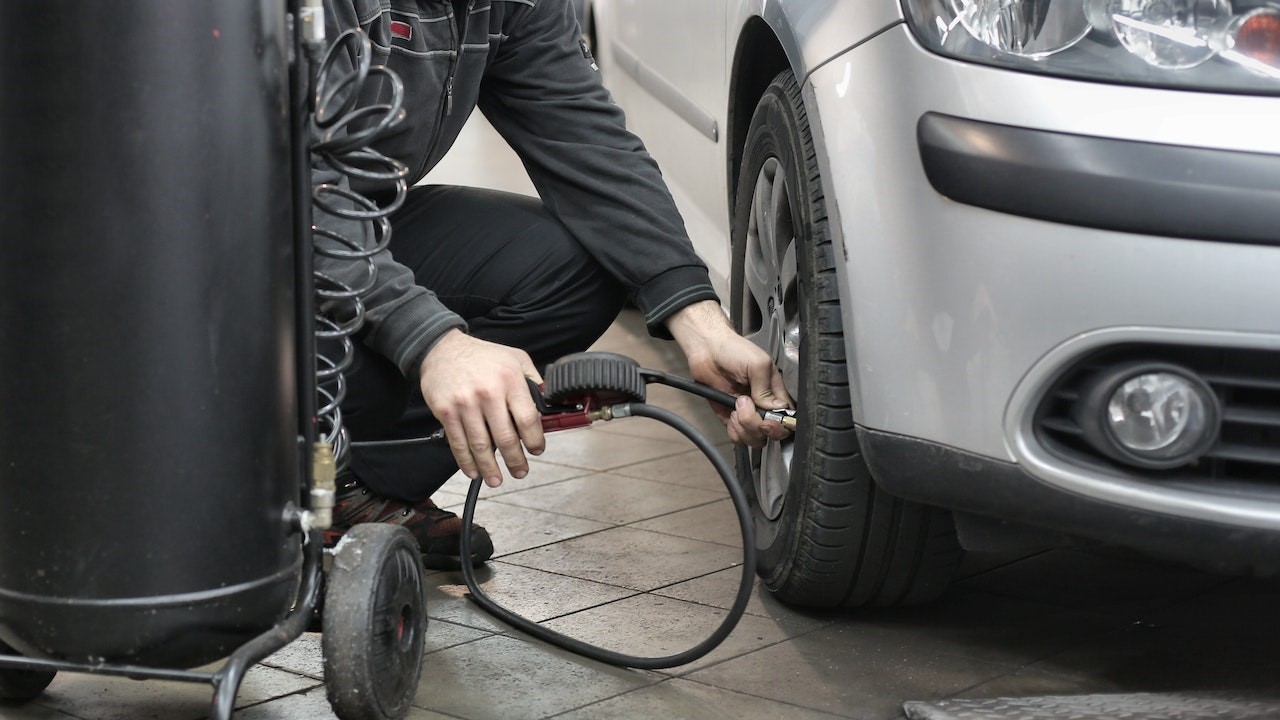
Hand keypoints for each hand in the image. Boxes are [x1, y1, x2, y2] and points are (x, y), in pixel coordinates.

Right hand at [417, 329, 543, 486]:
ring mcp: (465, 404)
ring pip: (481, 445)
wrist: (441, 348)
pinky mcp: (446, 412)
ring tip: (497, 480)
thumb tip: (547, 405)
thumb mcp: (516, 358)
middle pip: (506, 438)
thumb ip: (533, 380)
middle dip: (515, 461)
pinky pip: (458, 443)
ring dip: (490, 468)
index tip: (537, 450)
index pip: (527, 419)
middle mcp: (488, 393)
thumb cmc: (483, 356)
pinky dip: (466, 462)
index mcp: (510, 380)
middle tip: (520, 472)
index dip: (535, 440)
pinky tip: (473, 471)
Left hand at [665, 300, 792, 447]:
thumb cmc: (733, 350)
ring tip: (736, 405)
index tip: (768, 420)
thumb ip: (766, 388)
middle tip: (745, 405)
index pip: (786, 418)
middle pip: (770, 433)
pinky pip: (737, 437)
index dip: (779, 425)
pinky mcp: (730, 418)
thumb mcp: (757, 364)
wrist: (707, 349)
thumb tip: (774, 408)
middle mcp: (763, 405)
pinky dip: (734, 430)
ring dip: (744, 426)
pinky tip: (730, 414)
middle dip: (757, 425)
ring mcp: (747, 413)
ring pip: (754, 438)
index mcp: (775, 392)